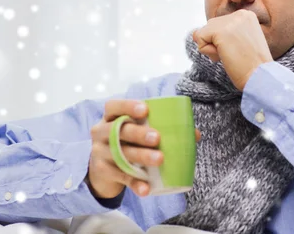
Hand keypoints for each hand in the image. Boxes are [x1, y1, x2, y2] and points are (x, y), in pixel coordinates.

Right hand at [87, 99, 201, 198]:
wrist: (103, 170)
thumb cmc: (126, 143)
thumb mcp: (136, 133)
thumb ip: (161, 128)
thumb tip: (194, 134)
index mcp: (110, 118)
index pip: (113, 106)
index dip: (127, 106)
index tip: (145, 110)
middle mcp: (101, 133)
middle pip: (117, 130)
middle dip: (138, 134)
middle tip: (157, 138)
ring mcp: (99, 153)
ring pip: (120, 154)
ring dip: (141, 156)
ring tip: (159, 159)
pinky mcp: (103, 172)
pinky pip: (121, 177)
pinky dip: (135, 183)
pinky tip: (146, 188)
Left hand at [192, 9, 273, 90]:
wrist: (260, 76)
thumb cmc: (251, 66)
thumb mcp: (239, 43)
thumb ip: (220, 34)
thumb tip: (195, 34)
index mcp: (246, 15)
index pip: (221, 25)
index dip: (225, 42)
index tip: (241, 51)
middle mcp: (239, 13)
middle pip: (211, 27)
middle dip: (217, 44)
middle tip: (236, 55)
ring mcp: (229, 21)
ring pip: (204, 32)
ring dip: (212, 49)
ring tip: (231, 55)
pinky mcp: (219, 30)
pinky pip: (199, 39)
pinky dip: (208, 52)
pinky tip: (224, 56)